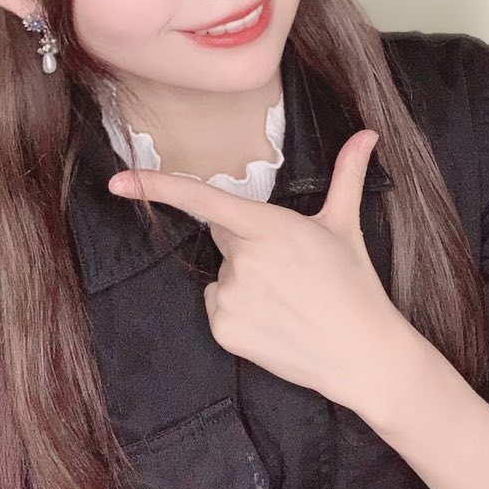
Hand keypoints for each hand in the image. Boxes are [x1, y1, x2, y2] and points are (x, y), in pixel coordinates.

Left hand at [108, 130, 418, 413]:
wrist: (361, 354)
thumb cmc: (353, 285)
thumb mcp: (345, 225)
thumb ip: (347, 173)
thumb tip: (368, 134)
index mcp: (269, 226)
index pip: (203, 200)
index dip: (158, 187)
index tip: (120, 180)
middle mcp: (243, 260)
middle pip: (224, 236)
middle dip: (249, 243)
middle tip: (290, 267)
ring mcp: (230, 297)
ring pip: (222, 274)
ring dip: (245, 279)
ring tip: (287, 299)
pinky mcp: (223, 330)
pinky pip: (217, 306)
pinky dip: (238, 311)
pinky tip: (273, 321)